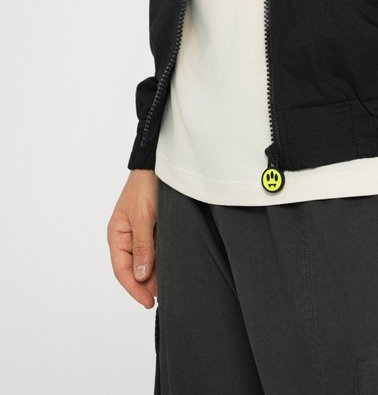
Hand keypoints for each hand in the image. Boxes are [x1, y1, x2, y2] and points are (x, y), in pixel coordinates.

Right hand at [107, 169, 158, 307]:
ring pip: (146, 261)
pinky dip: (162, 260)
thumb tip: (139, 276)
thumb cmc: (145, 187)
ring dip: (156, 274)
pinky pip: (156, 250)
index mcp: (117, 235)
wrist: (158, 164)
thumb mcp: (143, 218)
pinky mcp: (154, 228)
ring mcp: (140, 233)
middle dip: (147, 284)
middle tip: (164, 296)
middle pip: (134, 269)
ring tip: (170, 286)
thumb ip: (142, 246)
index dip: (134, 288)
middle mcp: (127, 237)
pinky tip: (171, 267)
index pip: (122, 270)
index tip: (149, 302)